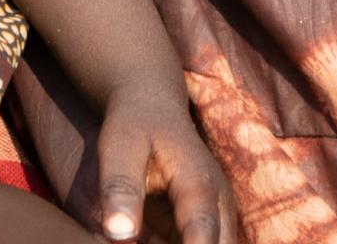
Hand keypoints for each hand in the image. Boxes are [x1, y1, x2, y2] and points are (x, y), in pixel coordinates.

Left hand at [90, 78, 234, 243]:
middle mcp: (218, 206)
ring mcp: (214, 219)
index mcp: (199, 184)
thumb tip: (120, 236)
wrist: (152, 107)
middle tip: (150, 243)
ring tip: (147, 237)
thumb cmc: (133, 125)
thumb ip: (120, 187)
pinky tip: (143, 239)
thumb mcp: (119, 147)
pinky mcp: (203, 228)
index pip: (203, 234)